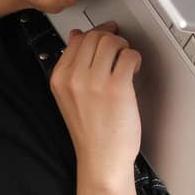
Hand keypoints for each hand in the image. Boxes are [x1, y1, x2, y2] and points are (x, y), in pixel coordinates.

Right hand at [49, 20, 142, 185]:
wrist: (101, 159)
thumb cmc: (90, 132)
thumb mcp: (70, 96)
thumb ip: (72, 66)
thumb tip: (76, 37)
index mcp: (60, 78)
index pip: (77, 39)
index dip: (96, 34)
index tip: (106, 36)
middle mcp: (74, 78)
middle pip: (95, 36)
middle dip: (112, 39)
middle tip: (119, 51)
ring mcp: (95, 83)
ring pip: (112, 41)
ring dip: (124, 48)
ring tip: (126, 62)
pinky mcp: (117, 88)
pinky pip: (129, 55)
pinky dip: (135, 59)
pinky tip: (133, 71)